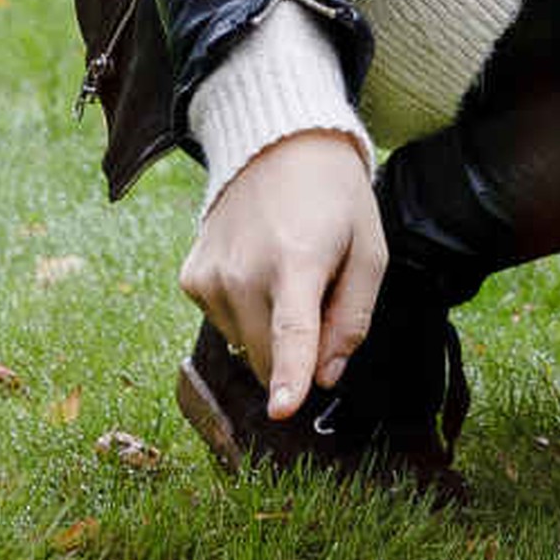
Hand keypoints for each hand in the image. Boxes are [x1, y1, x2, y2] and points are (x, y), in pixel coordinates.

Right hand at [180, 131, 385, 419]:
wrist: (280, 147)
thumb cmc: (335, 201)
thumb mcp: (369, 250)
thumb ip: (353, 317)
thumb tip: (327, 375)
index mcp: (300, 260)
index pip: (294, 331)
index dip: (290, 377)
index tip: (284, 412)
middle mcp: (246, 270)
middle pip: (270, 354)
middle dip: (297, 354)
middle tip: (320, 299)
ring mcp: (211, 275)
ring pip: (246, 343)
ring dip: (271, 328)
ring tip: (288, 271)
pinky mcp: (190, 277)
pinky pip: (222, 323)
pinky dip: (245, 311)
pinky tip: (259, 269)